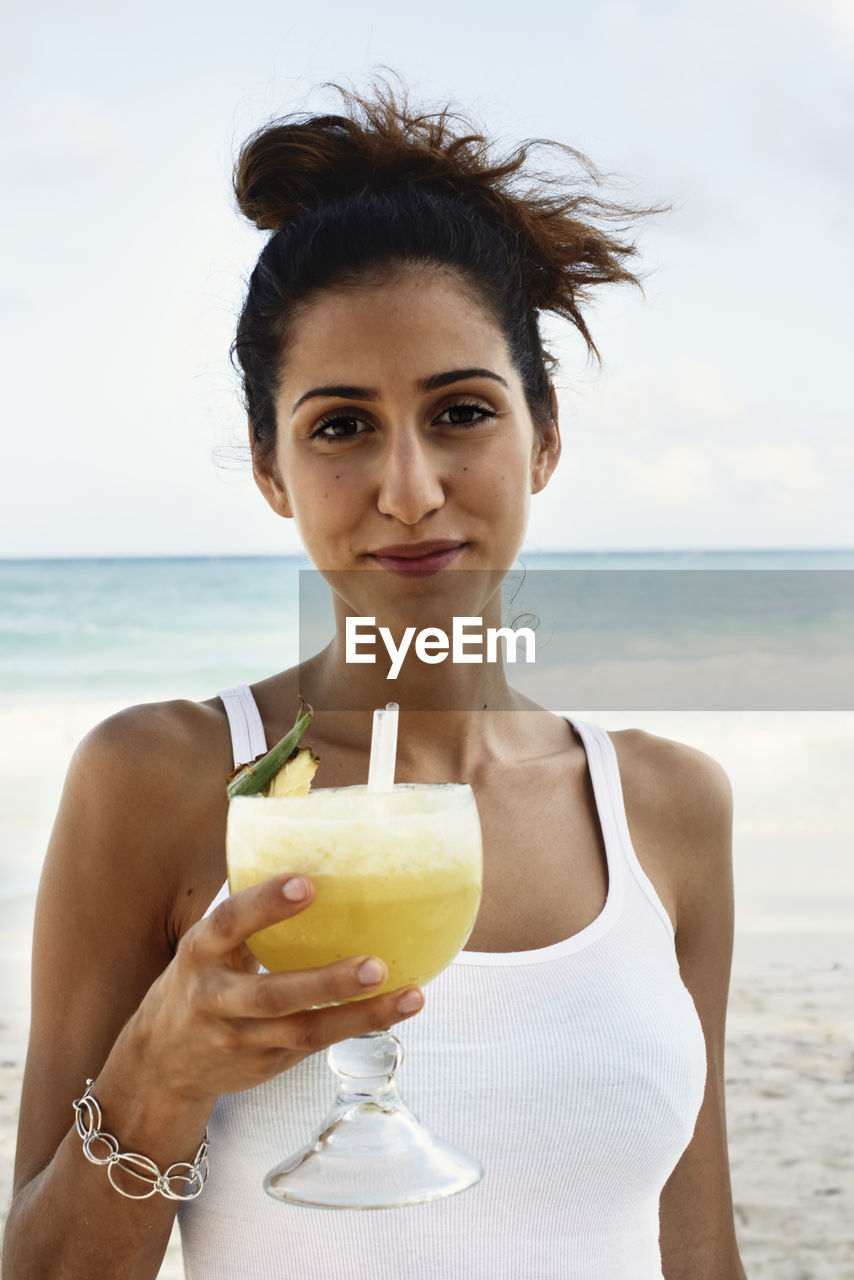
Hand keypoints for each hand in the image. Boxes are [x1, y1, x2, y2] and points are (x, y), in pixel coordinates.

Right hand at [125, 874, 423, 1109]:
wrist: (161, 1061)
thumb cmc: (202, 979)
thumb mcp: (208, 943)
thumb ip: (250, 915)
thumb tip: (315, 857)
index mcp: (200, 952)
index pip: (228, 923)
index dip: (265, 903)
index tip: (307, 883)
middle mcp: (215, 1000)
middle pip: (271, 995)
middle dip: (324, 982)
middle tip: (376, 963)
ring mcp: (240, 1039)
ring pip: (302, 1030)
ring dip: (360, 1015)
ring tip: (408, 995)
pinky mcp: (265, 1064)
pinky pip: (315, 1044)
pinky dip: (358, 1026)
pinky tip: (397, 1008)